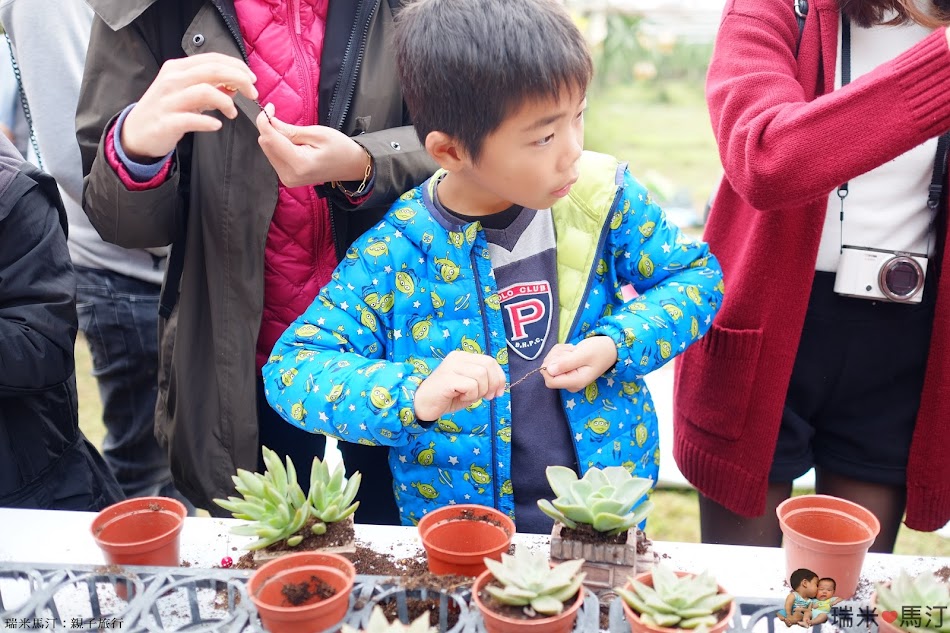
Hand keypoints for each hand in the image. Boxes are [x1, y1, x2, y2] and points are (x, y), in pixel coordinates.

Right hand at [122, 53, 257, 159]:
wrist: (137, 133)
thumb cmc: (166, 110)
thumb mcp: (186, 93)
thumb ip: (210, 87)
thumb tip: (234, 86)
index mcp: (178, 69)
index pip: (213, 59)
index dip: (236, 67)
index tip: (252, 79)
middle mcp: (172, 80)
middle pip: (212, 71)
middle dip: (238, 79)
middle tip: (252, 94)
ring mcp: (168, 100)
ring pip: (204, 91)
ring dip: (226, 102)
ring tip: (232, 113)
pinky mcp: (167, 122)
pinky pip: (192, 119)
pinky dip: (209, 122)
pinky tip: (217, 125)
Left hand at [256, 103, 370, 186]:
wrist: (352, 166)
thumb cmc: (340, 149)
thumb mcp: (317, 133)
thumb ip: (290, 130)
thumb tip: (269, 121)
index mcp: (299, 163)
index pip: (270, 139)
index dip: (264, 120)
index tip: (268, 107)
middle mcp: (290, 175)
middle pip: (266, 145)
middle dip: (270, 129)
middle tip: (282, 119)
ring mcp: (288, 179)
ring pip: (268, 150)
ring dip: (275, 138)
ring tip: (295, 135)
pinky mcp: (287, 178)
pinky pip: (274, 157)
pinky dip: (279, 146)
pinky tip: (292, 144)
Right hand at [413, 351, 505, 420]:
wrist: (421, 405)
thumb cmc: (446, 398)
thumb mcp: (470, 388)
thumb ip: (483, 383)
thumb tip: (499, 387)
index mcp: (463, 357)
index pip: (490, 361)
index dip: (499, 377)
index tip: (499, 393)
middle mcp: (457, 357)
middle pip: (488, 365)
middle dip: (493, 384)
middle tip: (486, 397)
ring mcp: (451, 366)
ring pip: (481, 375)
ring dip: (479, 391)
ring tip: (467, 397)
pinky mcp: (448, 378)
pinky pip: (471, 385)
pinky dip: (470, 396)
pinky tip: (459, 398)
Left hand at [541, 336, 617, 391]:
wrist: (610, 349)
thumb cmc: (599, 351)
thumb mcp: (583, 354)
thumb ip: (566, 363)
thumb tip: (549, 370)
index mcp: (575, 382)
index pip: (550, 381)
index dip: (549, 367)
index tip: (561, 355)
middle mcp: (570, 383)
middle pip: (549, 371)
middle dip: (556, 356)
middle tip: (570, 350)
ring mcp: (568, 378)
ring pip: (550, 364)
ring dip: (559, 353)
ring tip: (573, 350)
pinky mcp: (567, 371)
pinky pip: (554, 361)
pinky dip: (560, 352)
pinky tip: (572, 350)